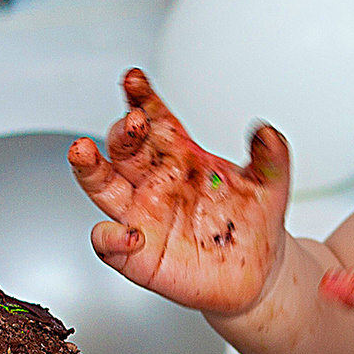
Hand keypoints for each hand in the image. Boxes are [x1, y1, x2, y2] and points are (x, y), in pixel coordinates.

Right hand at [69, 69, 291, 314]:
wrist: (258, 273)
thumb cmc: (253, 224)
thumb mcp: (270, 185)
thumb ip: (271, 157)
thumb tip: (268, 132)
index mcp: (179, 156)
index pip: (153, 119)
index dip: (141, 98)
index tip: (134, 80)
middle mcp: (154, 182)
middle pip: (123, 148)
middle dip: (122, 131)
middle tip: (132, 123)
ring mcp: (142, 215)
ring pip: (102, 187)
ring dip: (89, 168)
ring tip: (83, 151)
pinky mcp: (138, 255)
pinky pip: (109, 243)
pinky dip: (110, 238)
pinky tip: (129, 234)